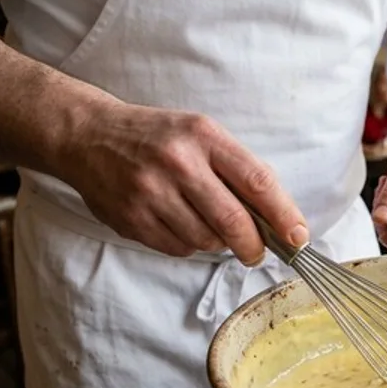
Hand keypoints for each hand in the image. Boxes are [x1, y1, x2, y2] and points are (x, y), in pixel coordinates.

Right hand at [67, 101, 307, 263]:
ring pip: (206, 240)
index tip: (298, 237)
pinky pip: (178, 248)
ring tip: (206, 224)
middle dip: (254, 246)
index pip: (258, 182)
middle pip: (233, 222)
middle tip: (257, 253)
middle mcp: (178, 163)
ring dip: (217, 243)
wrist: (87, 136)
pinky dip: (188, 244)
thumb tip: (278, 217)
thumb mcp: (202, 134)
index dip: (284, 216)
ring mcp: (151, 192)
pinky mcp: (132, 218)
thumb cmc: (158, 137)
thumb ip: (238, 169)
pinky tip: (178, 223)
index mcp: (204, 137)